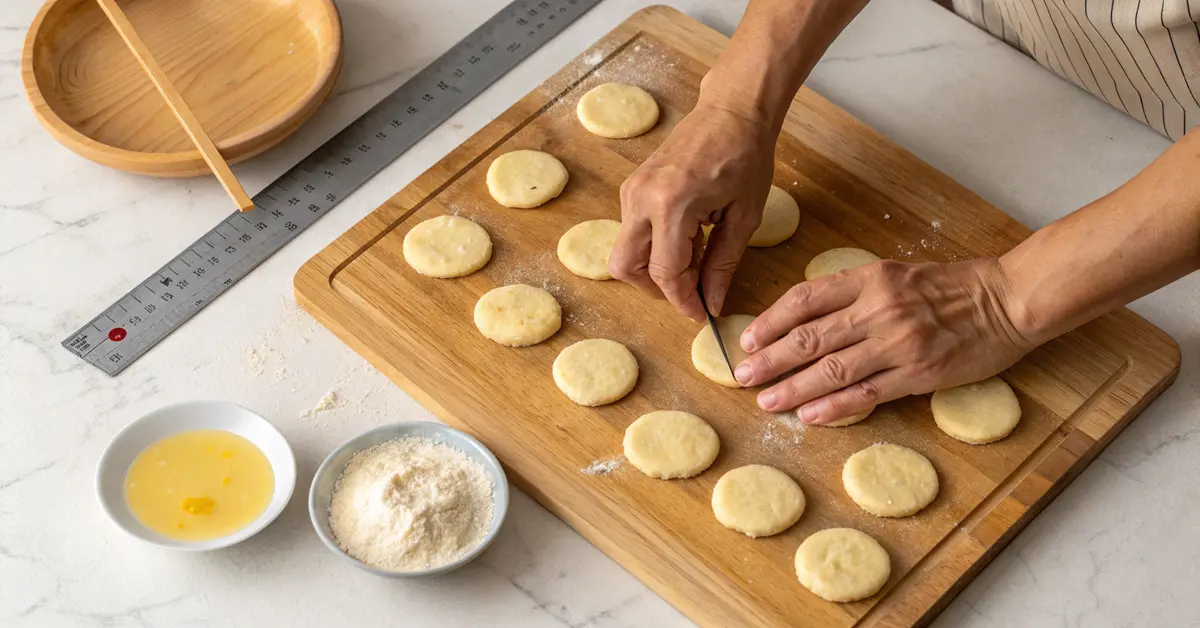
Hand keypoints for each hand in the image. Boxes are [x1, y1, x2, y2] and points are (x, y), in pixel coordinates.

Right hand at [609, 100, 776, 320]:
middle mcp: (641, 199)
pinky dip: (655, 245)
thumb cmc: (746, 156)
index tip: (702, 312)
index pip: (664, 273)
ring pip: (626, 251)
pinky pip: (632, 230)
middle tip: (690, 290)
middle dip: (656, 289)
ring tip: (697, 256)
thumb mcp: (743, 216)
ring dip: (656, 266)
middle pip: (626, 268)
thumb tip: (712, 302)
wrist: (731, 110)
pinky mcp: (632, 187)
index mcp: (671, 206)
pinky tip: (689, 236)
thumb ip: (723, 263)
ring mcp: (631, 191)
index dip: (683, 300)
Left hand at [733, 258, 1034, 423]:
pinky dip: (834, 406)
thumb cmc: (952, 286)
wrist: (1008, 300)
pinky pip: (866, 393)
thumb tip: (807, 319)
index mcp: (871, 278)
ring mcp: (899, 343)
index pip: (806, 299)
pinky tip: (808, 414)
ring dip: (793, 387)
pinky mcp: (919, 373)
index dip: (771, 320)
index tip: (748, 338)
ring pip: (832, 369)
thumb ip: (856, 292)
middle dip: (771, 359)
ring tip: (766, 400)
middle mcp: (880, 308)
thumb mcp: (898, 273)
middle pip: (811, 337)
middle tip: (743, 376)